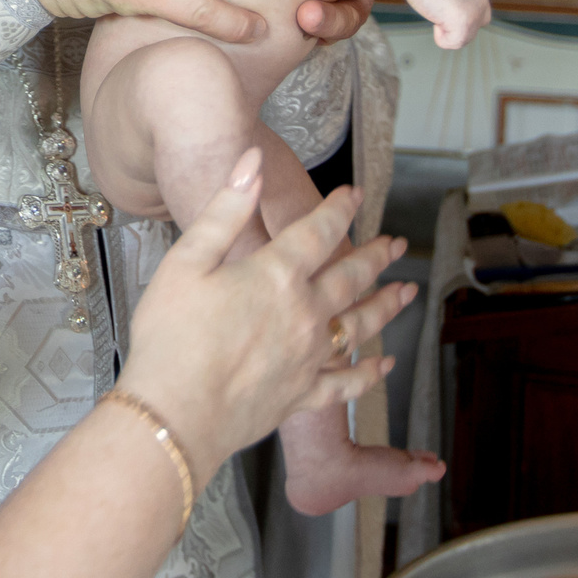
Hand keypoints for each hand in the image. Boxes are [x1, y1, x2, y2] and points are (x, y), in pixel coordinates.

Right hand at [119, 154, 417, 478]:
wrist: (175, 414)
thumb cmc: (170, 337)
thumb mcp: (186, 261)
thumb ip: (224, 211)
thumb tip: (251, 163)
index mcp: (276, 276)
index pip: (319, 231)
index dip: (340, 208)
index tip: (355, 194)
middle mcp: (304, 314)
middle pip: (351, 277)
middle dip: (375, 255)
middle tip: (395, 242)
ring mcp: (308, 357)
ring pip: (360, 325)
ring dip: (386, 305)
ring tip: (407, 291)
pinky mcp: (302, 395)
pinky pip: (347, 382)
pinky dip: (370, 374)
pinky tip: (385, 365)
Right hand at [406, 0, 491, 50]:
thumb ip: (457, 2)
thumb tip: (451, 20)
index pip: (478, 20)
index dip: (458, 20)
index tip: (442, 7)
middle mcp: (482, 2)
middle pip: (470, 33)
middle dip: (453, 29)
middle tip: (438, 10)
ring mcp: (474, 13)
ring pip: (462, 40)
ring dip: (445, 31)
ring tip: (436, 10)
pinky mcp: (464, 22)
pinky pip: (452, 43)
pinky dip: (440, 36)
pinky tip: (435, 16)